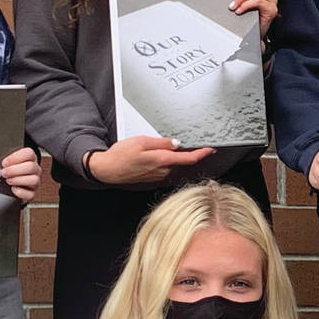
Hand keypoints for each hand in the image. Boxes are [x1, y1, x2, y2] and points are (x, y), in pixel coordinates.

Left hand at [0, 146, 41, 203]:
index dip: (15, 157)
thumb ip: (8, 161)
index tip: (5, 163)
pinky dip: (20, 192)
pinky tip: (13, 188)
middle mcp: (35, 170)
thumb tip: (5, 165)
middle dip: (14, 170)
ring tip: (8, 180)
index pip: (29, 153)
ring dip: (17, 180)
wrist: (7, 187)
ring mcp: (35, 182)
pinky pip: (30, 194)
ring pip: (34, 180)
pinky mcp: (32, 193)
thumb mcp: (8, 162)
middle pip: (31, 167)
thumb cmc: (9, 172)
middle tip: (4, 173)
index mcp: (30, 159)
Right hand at [86, 135, 213, 185]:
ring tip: (151, 147)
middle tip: (169, 140)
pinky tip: (148, 155)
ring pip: (170, 163)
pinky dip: (161, 160)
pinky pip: (162, 167)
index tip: (211, 149)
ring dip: (167, 155)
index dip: (202, 153)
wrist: (108, 170)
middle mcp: (163, 171)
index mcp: (162, 160)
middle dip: (179, 150)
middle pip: (180, 159)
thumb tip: (177, 143)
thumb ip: (161, 143)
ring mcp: (158, 176)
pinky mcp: (152, 177)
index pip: (188, 158)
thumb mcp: (142, 142)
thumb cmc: (121, 156)